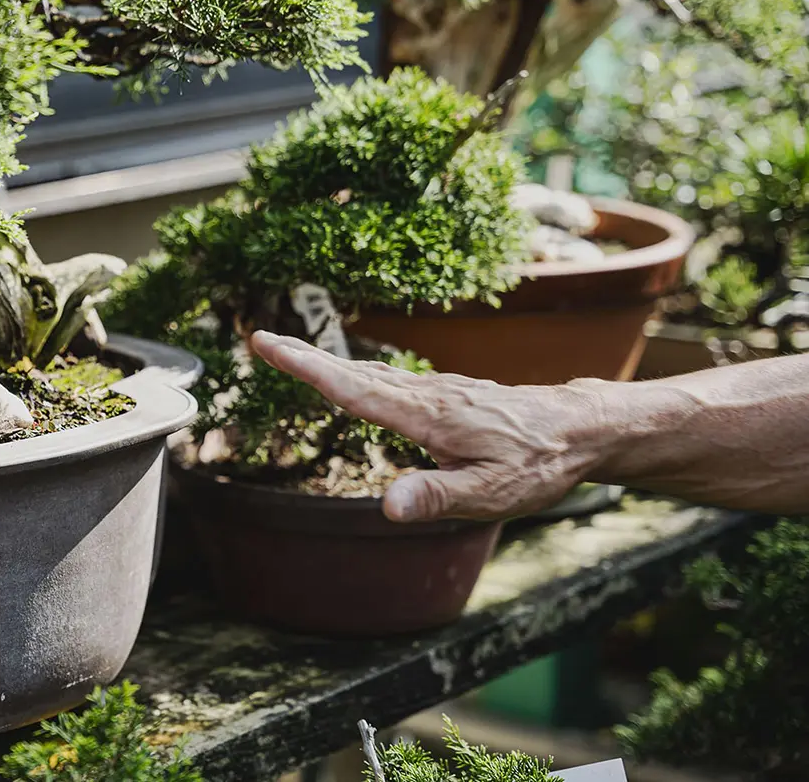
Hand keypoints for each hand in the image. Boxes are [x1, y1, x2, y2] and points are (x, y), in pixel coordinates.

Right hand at [250, 330, 611, 521]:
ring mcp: (440, 392)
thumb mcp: (490, 494)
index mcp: (426, 416)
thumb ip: (436, 497)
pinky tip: (356, 384)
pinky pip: (392, 382)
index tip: (267, 344)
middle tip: (261, 340)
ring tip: (293, 355)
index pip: (351, 391)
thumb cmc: (539, 465)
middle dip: (304, 357)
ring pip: (372, 376)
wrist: (584, 430)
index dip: (305, 368)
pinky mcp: (450, 396)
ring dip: (329, 364)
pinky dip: (360, 376)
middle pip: (353, 374)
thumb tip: (386, 507)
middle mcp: (428, 396)